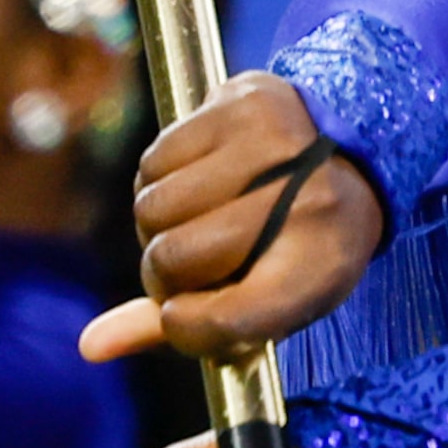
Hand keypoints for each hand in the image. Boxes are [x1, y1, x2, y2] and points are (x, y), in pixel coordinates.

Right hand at [80, 71, 385, 361]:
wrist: (357, 148)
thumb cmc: (302, 242)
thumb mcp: (271, 297)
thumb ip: (190, 327)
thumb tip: (90, 345)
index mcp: (321, 269)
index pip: (227, 320)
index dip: (186, 326)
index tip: (182, 314)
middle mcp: (306, 203)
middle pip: (174, 260)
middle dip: (166, 273)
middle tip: (192, 262)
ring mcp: (274, 146)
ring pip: (153, 207)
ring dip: (161, 223)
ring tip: (200, 217)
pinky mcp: (243, 102)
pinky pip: (155, 159)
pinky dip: (163, 177)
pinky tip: (201, 178)